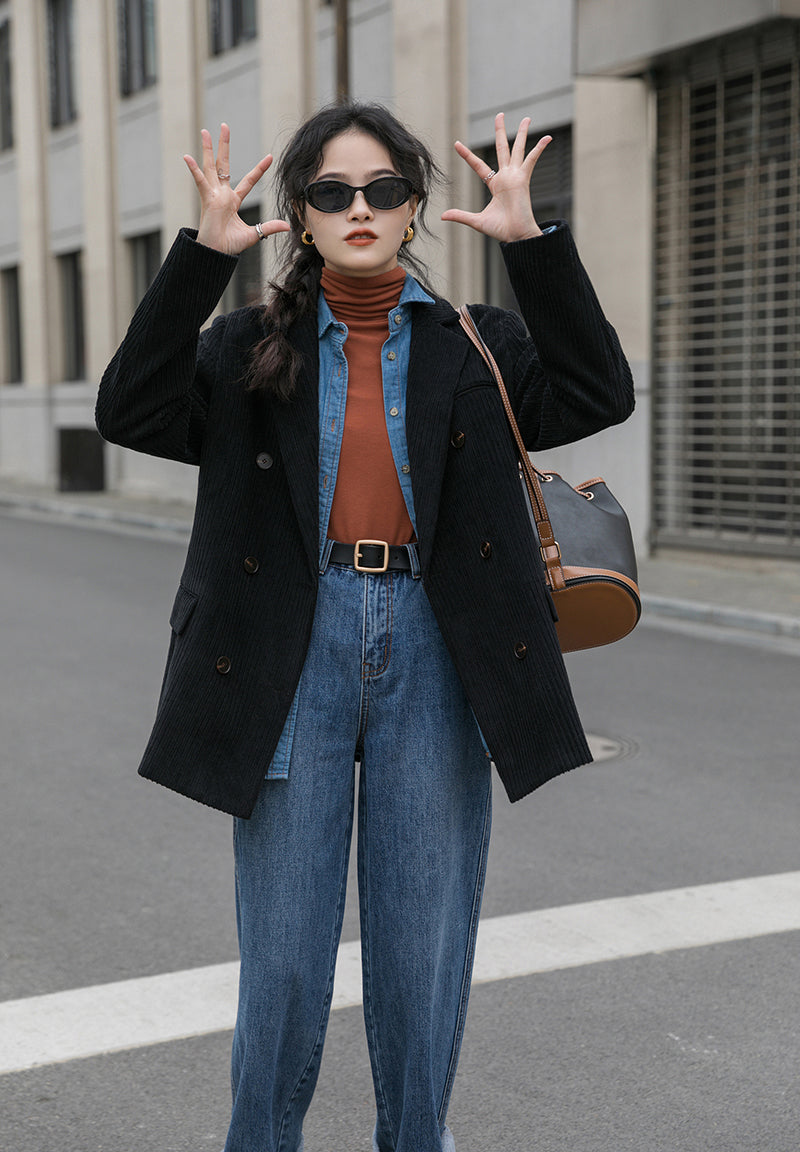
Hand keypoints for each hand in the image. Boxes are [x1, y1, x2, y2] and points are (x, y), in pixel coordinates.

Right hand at [183, 123, 289, 254]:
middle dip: (224, 146)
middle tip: (225, 126)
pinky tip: (187, 156)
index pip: (249, 180)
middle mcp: (222, 194)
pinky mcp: (206, 199)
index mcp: (233, 200)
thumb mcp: (254, 234)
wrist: (216, 253)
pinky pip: (200, 182)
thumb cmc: (230, 245)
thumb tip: (287, 226)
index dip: (259, 169)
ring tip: (205, 131)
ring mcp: (213, 195)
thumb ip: (269, 227)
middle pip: (223, 164)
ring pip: (210, 167)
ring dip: (208, 149)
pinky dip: (193, 170)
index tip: (270, 157)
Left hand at [441, 113, 550, 242]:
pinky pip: (532, 160)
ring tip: (526, 118)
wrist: (516, 236)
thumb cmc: (501, 230)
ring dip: (521, 133)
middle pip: (502, 148)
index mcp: (495, 185)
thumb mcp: (476, 221)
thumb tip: (442, 216)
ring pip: (518, 149)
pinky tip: (547, 137)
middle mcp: (506, 177)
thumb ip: (460, 216)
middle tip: (499, 115)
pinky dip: (540, 149)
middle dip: (500, 131)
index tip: (457, 144)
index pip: (479, 166)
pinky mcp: (524, 179)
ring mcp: (515, 177)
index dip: (467, 155)